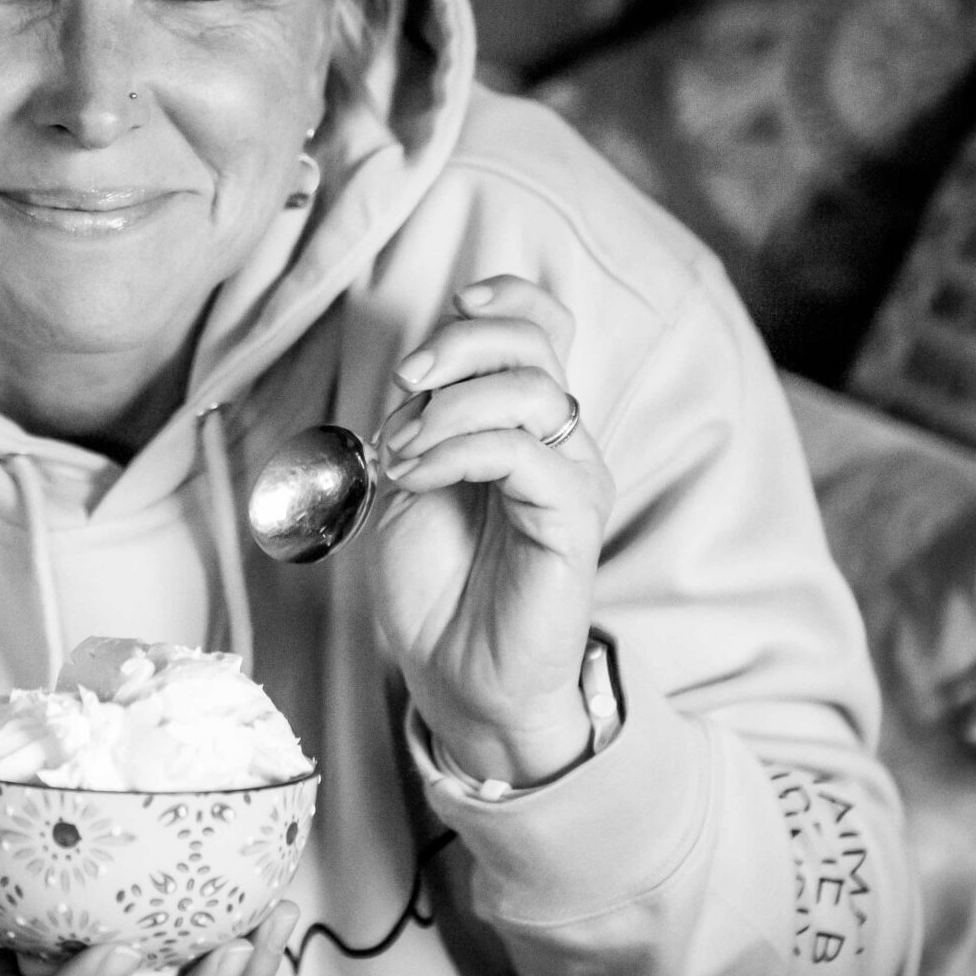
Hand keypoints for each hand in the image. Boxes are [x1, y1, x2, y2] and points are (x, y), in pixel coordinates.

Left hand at [366, 275, 615, 788]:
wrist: (457, 676)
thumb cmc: (435, 585)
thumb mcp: (411, 481)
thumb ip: (423, 420)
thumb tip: (419, 371)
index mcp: (525, 423)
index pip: (545, 327)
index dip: (505, 299)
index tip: (454, 304)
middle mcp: (560, 441)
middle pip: (537, 342)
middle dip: (462, 342)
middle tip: (406, 381)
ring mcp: (573, 478)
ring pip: (531, 390)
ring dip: (448, 407)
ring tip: (401, 452)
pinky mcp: (573, 519)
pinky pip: (522, 452)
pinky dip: (455, 451)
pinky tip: (416, 478)